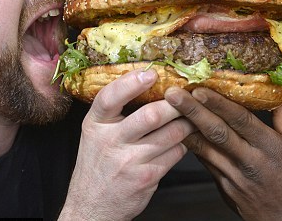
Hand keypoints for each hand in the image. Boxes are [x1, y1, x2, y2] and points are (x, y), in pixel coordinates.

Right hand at [59, 69, 193, 220]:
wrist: (92, 207)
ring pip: (171, 134)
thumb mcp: (95, 134)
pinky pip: (175, 153)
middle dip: (175, 104)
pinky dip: (183, 144)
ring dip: (186, 124)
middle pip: (151, 115)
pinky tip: (181, 141)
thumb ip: (114, 112)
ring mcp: (129, 161)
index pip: (109, 98)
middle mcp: (110, 141)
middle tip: (187, 96)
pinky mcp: (146, 177)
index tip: (150, 73)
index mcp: (95, 125)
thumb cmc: (98, 165)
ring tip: (190, 117)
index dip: (131, 83)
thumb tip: (147, 83)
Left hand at [165, 87, 281, 220]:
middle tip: (174, 93)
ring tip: (168, 108)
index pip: (241, 121)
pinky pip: (204, 160)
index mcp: (270, 148)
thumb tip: (281, 96)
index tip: (201, 89)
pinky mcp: (222, 185)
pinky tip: (179, 130)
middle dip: (192, 111)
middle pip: (216, 132)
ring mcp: (232, 175)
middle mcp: (249, 161)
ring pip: (204, 148)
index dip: (219, 105)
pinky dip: (191, 144)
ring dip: (184, 127)